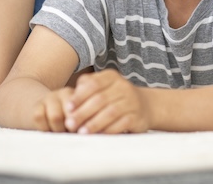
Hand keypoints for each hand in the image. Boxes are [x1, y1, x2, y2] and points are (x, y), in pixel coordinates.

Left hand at [33, 70, 149, 133]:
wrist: (143, 105)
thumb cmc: (113, 97)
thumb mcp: (101, 88)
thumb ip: (85, 89)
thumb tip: (69, 101)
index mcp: (111, 77)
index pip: (94, 84)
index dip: (80, 96)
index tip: (68, 108)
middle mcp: (123, 86)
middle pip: (100, 99)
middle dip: (83, 113)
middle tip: (70, 125)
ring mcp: (132, 101)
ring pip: (111, 112)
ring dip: (94, 123)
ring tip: (82, 132)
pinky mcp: (137, 116)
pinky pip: (122, 123)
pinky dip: (109, 130)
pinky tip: (99, 136)